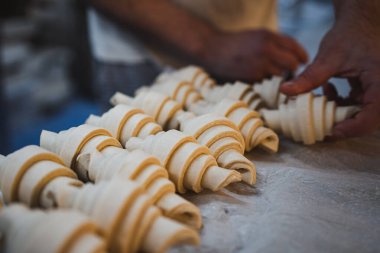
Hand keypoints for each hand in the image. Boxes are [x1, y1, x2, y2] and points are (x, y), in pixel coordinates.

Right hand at [203, 29, 307, 81]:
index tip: (303, 61)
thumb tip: (290, 56)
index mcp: (268, 36)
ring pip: (281, 75)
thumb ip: (273, 43)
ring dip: (279, 78)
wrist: (211, 48)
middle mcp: (267, 48)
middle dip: (292, 69)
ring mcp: (260, 62)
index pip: (294, 46)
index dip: (301, 55)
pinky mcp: (253, 75)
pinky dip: (266, 82)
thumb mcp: (255, 36)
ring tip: (271, 77)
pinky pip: (267, 82)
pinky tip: (258, 79)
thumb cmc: (234, 43)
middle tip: (288, 73)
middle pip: (292, 63)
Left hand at [280, 2, 379, 138]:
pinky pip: (357, 105)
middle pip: (367, 119)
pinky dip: (340, 103)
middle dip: (343, 124)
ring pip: (361, 113)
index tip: (331, 131)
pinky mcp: (370, 88)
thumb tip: (285, 90)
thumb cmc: (350, 35)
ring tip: (321, 101)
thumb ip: (308, 77)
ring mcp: (378, 89)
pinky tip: (327, 91)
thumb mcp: (328, 57)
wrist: (359, 22)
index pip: (372, 117)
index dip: (352, 129)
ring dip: (339, 112)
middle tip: (321, 125)